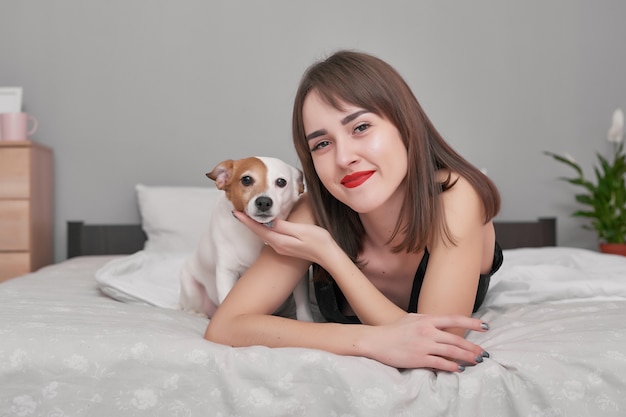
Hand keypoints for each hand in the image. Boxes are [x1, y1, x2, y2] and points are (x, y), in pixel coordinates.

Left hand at [233, 211, 336, 264]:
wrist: (328, 255)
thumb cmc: (318, 241)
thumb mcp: (300, 231)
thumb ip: (283, 226)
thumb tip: (268, 220)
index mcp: (280, 241)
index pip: (259, 229)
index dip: (247, 220)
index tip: (236, 212)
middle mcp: (278, 246)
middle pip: (259, 232)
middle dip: (248, 222)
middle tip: (238, 211)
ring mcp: (282, 247)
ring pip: (264, 234)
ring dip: (255, 225)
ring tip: (247, 216)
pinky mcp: (286, 247)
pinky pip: (270, 236)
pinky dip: (264, 228)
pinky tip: (264, 224)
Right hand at [363, 313, 488, 370]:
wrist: (376, 341)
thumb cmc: (393, 330)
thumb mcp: (412, 319)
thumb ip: (428, 320)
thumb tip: (441, 324)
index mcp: (427, 319)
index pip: (454, 319)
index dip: (472, 322)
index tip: (485, 326)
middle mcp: (428, 331)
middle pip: (456, 339)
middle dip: (473, 346)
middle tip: (483, 352)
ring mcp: (424, 345)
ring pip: (452, 352)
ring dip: (467, 357)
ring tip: (477, 361)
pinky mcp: (419, 358)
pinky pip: (440, 363)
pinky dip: (452, 366)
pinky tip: (459, 369)